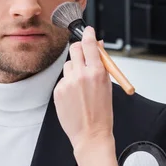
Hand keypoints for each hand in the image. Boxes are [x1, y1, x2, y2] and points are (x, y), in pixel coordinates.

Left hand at [53, 26, 113, 151]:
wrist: (91, 134)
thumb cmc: (102, 112)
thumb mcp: (107, 85)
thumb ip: (102, 65)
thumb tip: (98, 48)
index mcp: (97, 72)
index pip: (90, 44)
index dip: (88, 35)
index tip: (88, 31)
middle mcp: (81, 75)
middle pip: (75, 49)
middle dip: (79, 48)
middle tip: (83, 53)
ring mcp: (68, 83)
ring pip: (68, 65)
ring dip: (74, 69)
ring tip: (81, 86)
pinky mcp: (58, 91)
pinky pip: (63, 80)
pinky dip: (68, 84)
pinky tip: (74, 97)